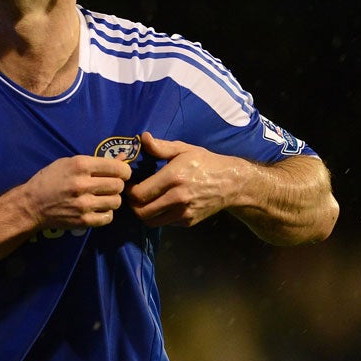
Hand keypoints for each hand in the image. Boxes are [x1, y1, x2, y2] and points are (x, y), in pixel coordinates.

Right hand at [24, 155, 130, 228]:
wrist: (32, 205)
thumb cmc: (50, 179)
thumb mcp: (69, 163)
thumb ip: (97, 161)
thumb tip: (123, 158)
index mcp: (80, 165)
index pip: (117, 168)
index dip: (124, 171)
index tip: (121, 173)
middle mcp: (83, 184)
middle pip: (118, 185)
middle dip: (117, 185)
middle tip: (109, 186)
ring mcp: (83, 204)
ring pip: (116, 201)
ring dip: (112, 199)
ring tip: (102, 197)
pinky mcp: (83, 220)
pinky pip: (108, 217)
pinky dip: (105, 213)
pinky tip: (97, 208)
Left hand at [123, 132, 242, 227]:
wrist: (232, 183)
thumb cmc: (205, 163)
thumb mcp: (184, 149)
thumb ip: (161, 146)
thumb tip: (142, 137)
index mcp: (174, 177)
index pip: (139, 193)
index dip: (129, 191)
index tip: (129, 185)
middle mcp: (178, 197)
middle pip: (141, 211)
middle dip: (132, 205)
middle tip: (132, 196)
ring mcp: (184, 212)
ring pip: (150, 221)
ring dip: (143, 213)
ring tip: (144, 202)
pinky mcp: (188, 222)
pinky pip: (164, 223)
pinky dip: (158, 216)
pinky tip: (160, 205)